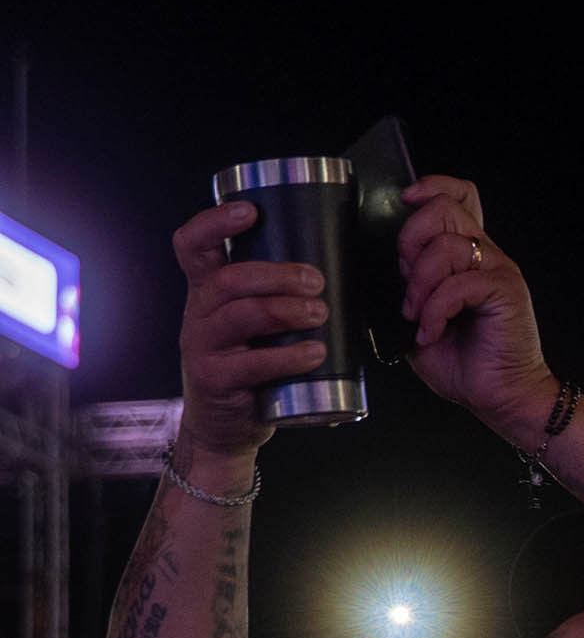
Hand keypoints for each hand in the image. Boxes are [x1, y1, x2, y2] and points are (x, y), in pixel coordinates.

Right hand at [170, 202, 330, 464]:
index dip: (213, 222)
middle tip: (316, 282)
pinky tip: (315, 352)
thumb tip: (337, 268)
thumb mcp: (253, 326)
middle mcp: (198, 314)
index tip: (250, 210)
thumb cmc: (251, 367)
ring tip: (320, 312)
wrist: (226, 427)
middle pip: (228, 279)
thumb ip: (275, 297)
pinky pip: (251, 363)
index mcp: (206, 292)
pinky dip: (288, 356)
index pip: (192, 246)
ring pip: (240, 315)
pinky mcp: (215, 380)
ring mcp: (202, 347)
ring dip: (285, 309)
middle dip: (276, 275)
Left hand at [396, 177, 558, 445]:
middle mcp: (487, 256)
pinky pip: (459, 283)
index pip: (459, 195)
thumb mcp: (418, 317)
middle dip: (410, 238)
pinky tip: (432, 332)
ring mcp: (499, 271)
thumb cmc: (464, 363)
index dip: (430, 188)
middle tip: (405, 279)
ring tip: (417, 315)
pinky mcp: (506, 292)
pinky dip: (436, 309)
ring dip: (420, 282)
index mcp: (469, 256)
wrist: (500, 398)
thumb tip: (378, 271)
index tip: (403, 203)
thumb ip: (406, 288)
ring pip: (448, 244)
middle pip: (446, 209)